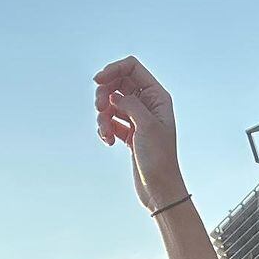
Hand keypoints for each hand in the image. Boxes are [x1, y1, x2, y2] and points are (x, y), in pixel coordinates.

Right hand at [93, 56, 184, 211]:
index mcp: (157, 97)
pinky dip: (105, 128)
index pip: (132, 68)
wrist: (160, 190)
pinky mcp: (130, 134)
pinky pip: (111, 121)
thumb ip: (130, 103)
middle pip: (118, 83)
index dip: (113, 70)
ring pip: (112, 104)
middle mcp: (148, 105)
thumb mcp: (146, 125)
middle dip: (104, 94)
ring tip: (105, 132)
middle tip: (100, 109)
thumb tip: (114, 94)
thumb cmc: (159, 159)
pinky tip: (107, 141)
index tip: (98, 81)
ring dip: (103, 115)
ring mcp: (138, 119)